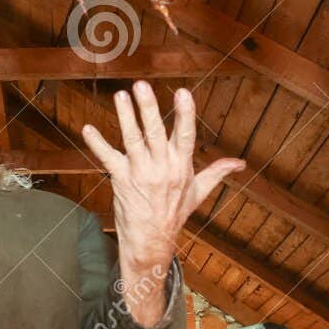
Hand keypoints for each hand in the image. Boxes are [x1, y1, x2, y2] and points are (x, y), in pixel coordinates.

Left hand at [81, 82, 244, 318]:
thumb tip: (240, 163)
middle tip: (141, 86)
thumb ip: (216, 172)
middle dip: (148, 108)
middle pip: (155, 133)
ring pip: (132, 141)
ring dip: (125, 118)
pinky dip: (97, 144)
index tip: (182, 92)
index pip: (185, 136)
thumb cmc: (174, 214)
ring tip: (120, 96)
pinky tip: (88, 129)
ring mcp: (140, 174)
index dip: (185, 114)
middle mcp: (161, 167)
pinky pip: (107, 159)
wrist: (151, 242)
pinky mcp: (121, 180)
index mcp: (181, 166)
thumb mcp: (198, 193)